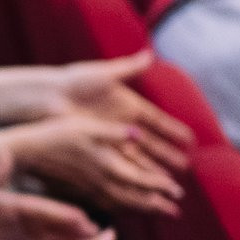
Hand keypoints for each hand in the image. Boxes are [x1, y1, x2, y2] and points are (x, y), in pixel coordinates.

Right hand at [2, 113, 183, 215]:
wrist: (28, 151)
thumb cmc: (55, 134)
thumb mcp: (86, 126)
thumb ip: (113, 132)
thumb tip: (137, 134)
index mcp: (106, 164)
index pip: (139, 179)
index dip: (159, 185)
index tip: (177, 190)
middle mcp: (100, 181)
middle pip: (133, 198)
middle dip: (155, 204)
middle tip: (175, 210)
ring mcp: (89, 188)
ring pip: (121, 203)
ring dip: (141, 209)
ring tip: (158, 212)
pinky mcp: (80, 189)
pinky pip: (106, 203)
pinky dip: (121, 207)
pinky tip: (126, 208)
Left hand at [45, 53, 193, 174]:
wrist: (48, 96)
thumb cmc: (74, 82)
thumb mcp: (104, 74)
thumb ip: (128, 68)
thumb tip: (150, 55)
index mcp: (128, 105)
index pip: (158, 121)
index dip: (173, 131)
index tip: (191, 140)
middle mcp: (122, 124)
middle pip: (151, 143)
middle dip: (168, 155)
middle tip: (186, 167)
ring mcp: (110, 137)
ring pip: (138, 156)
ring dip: (154, 168)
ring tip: (171, 182)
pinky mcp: (98, 147)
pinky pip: (120, 162)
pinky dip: (132, 172)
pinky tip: (144, 184)